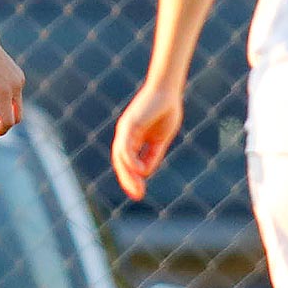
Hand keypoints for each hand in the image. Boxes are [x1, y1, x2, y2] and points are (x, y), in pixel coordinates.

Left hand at [0, 21, 23, 136]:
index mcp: (4, 91)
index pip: (9, 120)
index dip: (2, 130)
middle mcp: (16, 86)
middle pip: (18, 115)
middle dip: (6, 122)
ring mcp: (20, 81)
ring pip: (17, 105)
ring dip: (4, 107)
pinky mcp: (20, 76)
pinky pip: (16, 94)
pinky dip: (6, 98)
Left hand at [112, 83, 182, 200]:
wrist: (167, 91)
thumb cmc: (165, 111)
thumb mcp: (160, 138)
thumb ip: (152, 154)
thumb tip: (144, 172)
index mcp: (132, 139)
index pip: (127, 162)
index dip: (132, 177)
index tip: (139, 192)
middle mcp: (125, 136)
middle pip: (121, 162)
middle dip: (128, 180)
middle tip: (137, 196)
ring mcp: (125, 130)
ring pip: (120, 157)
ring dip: (127, 174)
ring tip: (137, 189)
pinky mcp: (129, 125)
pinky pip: (125, 147)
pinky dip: (130, 160)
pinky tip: (138, 170)